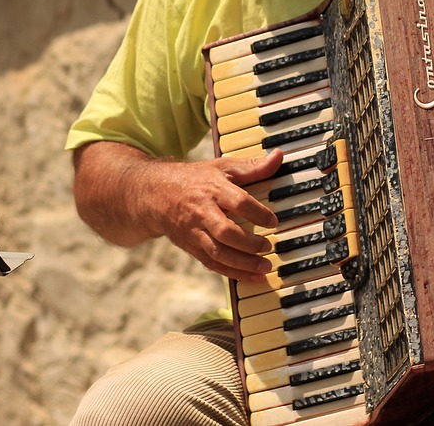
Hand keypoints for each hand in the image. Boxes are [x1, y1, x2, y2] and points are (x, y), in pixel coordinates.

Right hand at [140, 151, 284, 280]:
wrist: (155, 194)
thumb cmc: (194, 179)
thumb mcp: (222, 167)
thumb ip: (252, 166)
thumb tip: (278, 157)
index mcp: (212, 189)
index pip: (237, 202)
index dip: (257, 213)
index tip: (273, 221)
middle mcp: (202, 212)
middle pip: (225, 232)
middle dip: (249, 244)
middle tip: (268, 246)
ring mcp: (195, 232)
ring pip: (218, 253)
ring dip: (243, 264)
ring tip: (265, 267)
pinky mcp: (191, 247)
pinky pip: (212, 264)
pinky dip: (233, 273)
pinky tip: (252, 277)